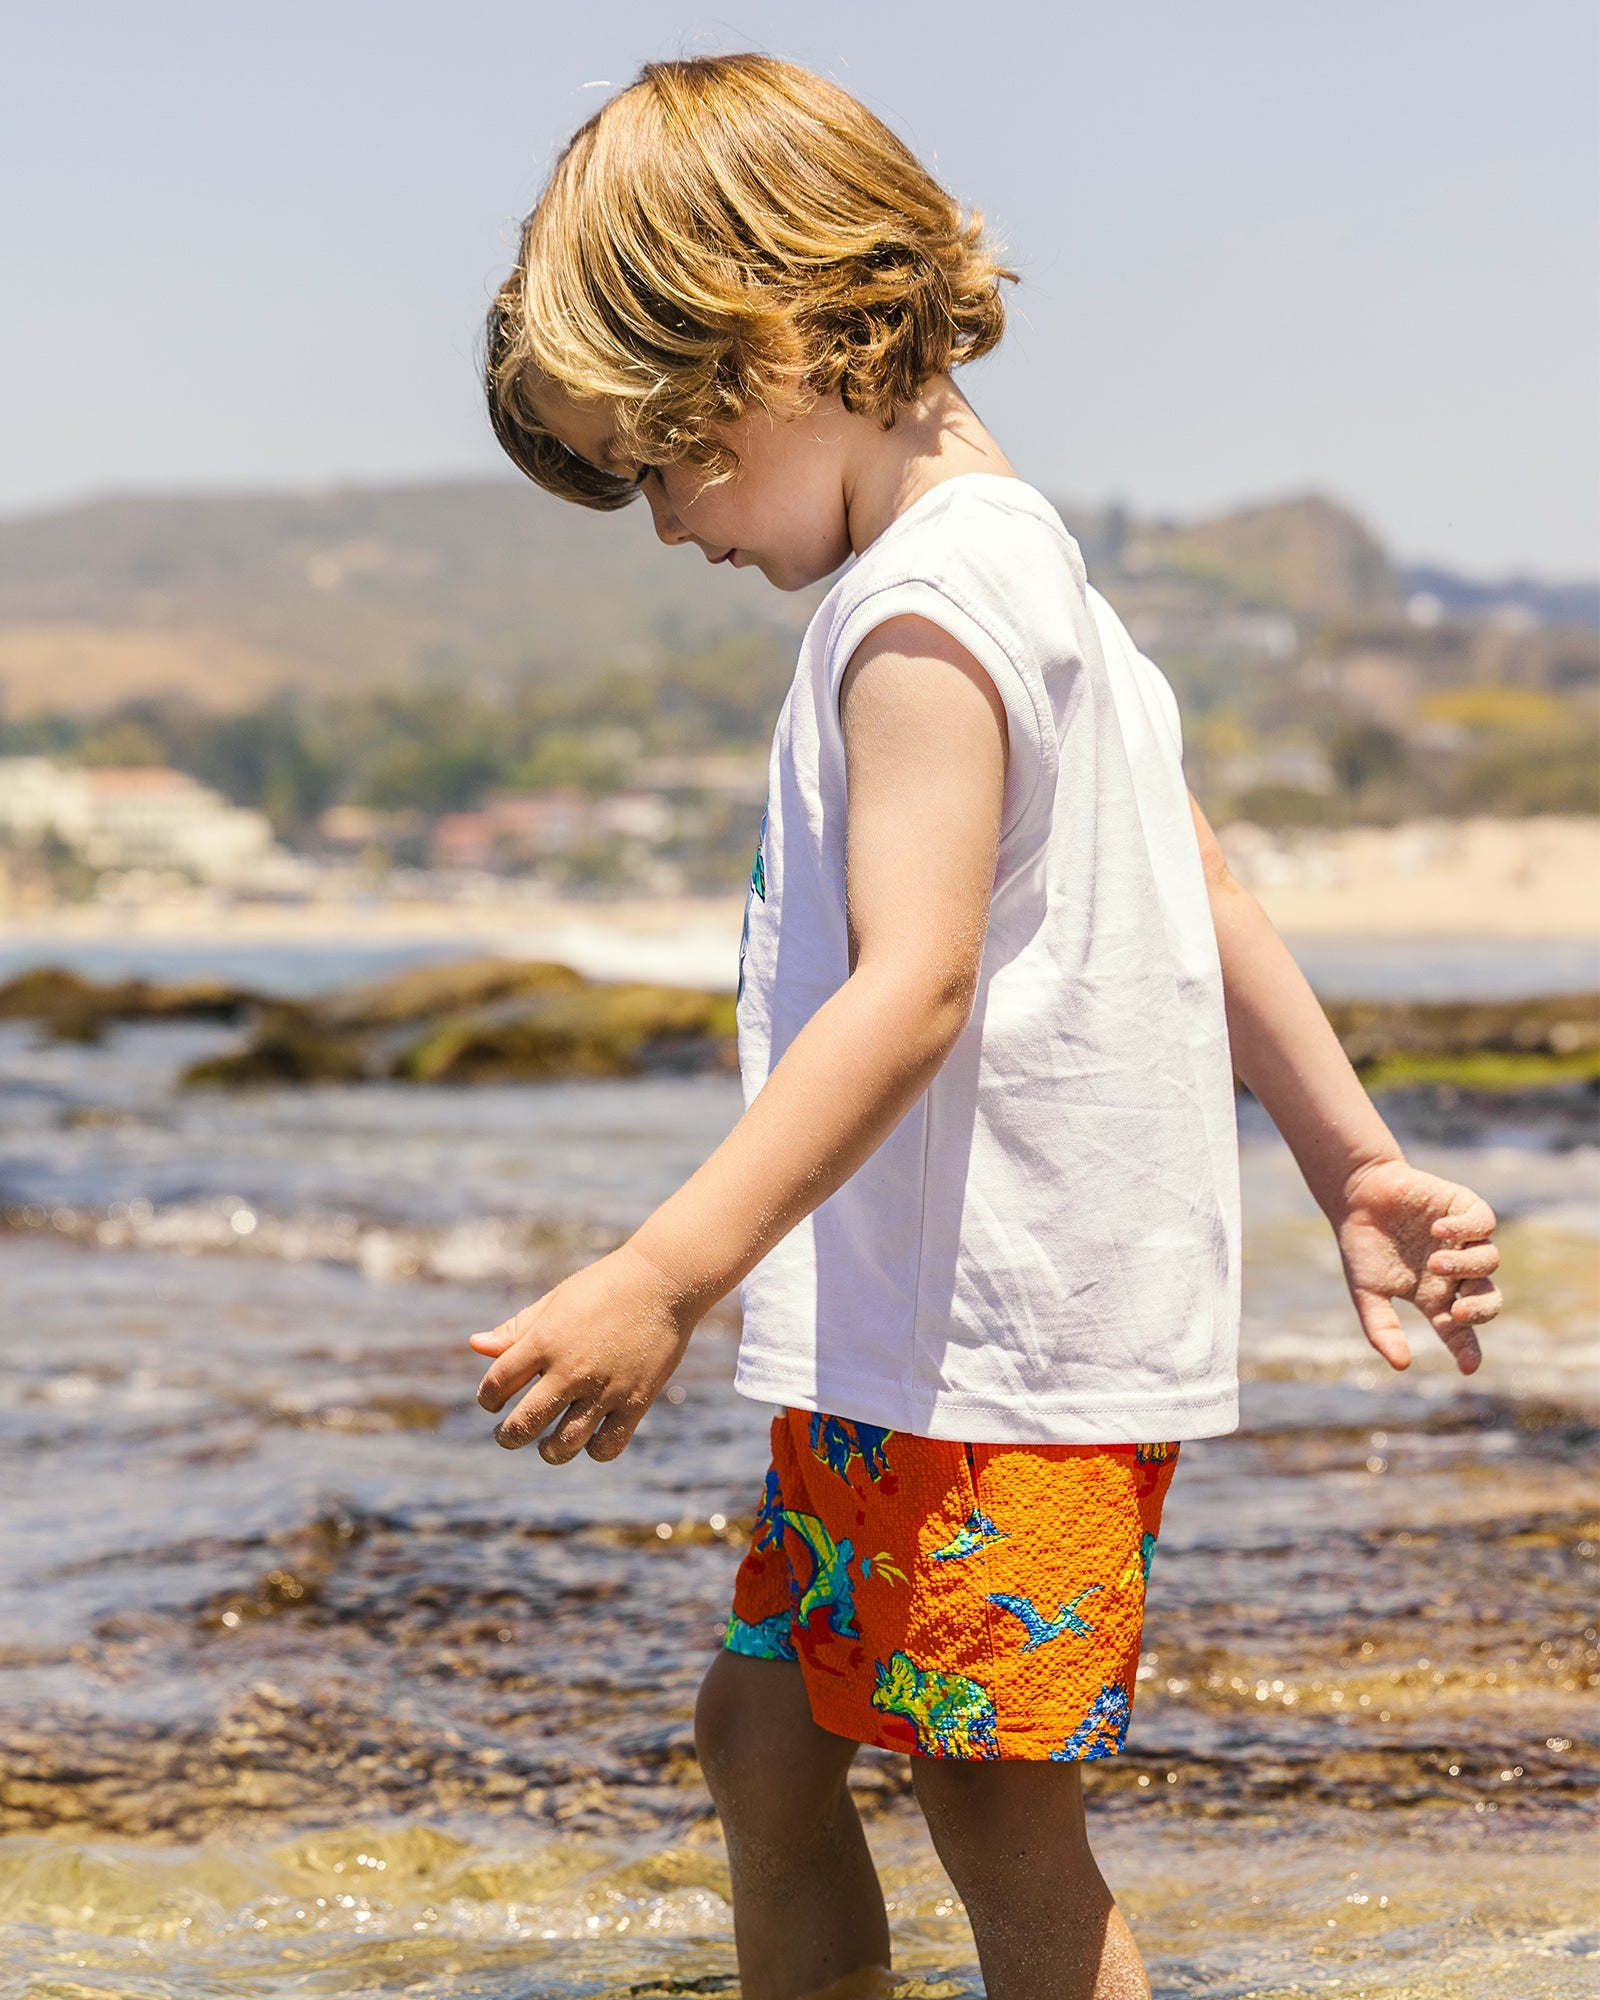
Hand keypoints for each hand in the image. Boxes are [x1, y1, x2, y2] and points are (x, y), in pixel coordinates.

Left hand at [469, 1242, 695, 1463]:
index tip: (493, 1401)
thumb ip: (516, 1328)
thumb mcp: (555, 1302)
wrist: (664, 1280)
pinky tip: (589, 1439)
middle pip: (523, 1424)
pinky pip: (608, 1446)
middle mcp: (570, 1369)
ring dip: (549, 1451)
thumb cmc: (603, 1286)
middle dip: (507, 1437)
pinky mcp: (636, 1401)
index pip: (496, 1384)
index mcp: (545, 1341)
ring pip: (564, 1445)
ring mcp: (604, 1389)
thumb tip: (475, 1346)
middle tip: (509, 1435)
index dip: (487, 1399)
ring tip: (547, 1446)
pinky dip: (594, 1451)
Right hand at [1332, 1159, 1500, 1373]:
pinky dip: (1466, 1230)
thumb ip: (1382, 1328)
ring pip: (1489, 1261)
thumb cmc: (1362, 1245)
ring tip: (1435, 1263)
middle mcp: (1457, 1272)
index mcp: (1435, 1296)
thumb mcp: (1367, 1292)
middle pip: (1488, 1299)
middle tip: (1458, 1311)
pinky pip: (1483, 1224)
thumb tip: (1401, 1365)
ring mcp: (1463, 1241)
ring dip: (1466, 1267)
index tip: (1468, 1368)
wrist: (1357, 1195)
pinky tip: (1437, 1230)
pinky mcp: (1464, 1209)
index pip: (1460, 1329)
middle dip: (1480, 1310)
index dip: (1466, 1349)